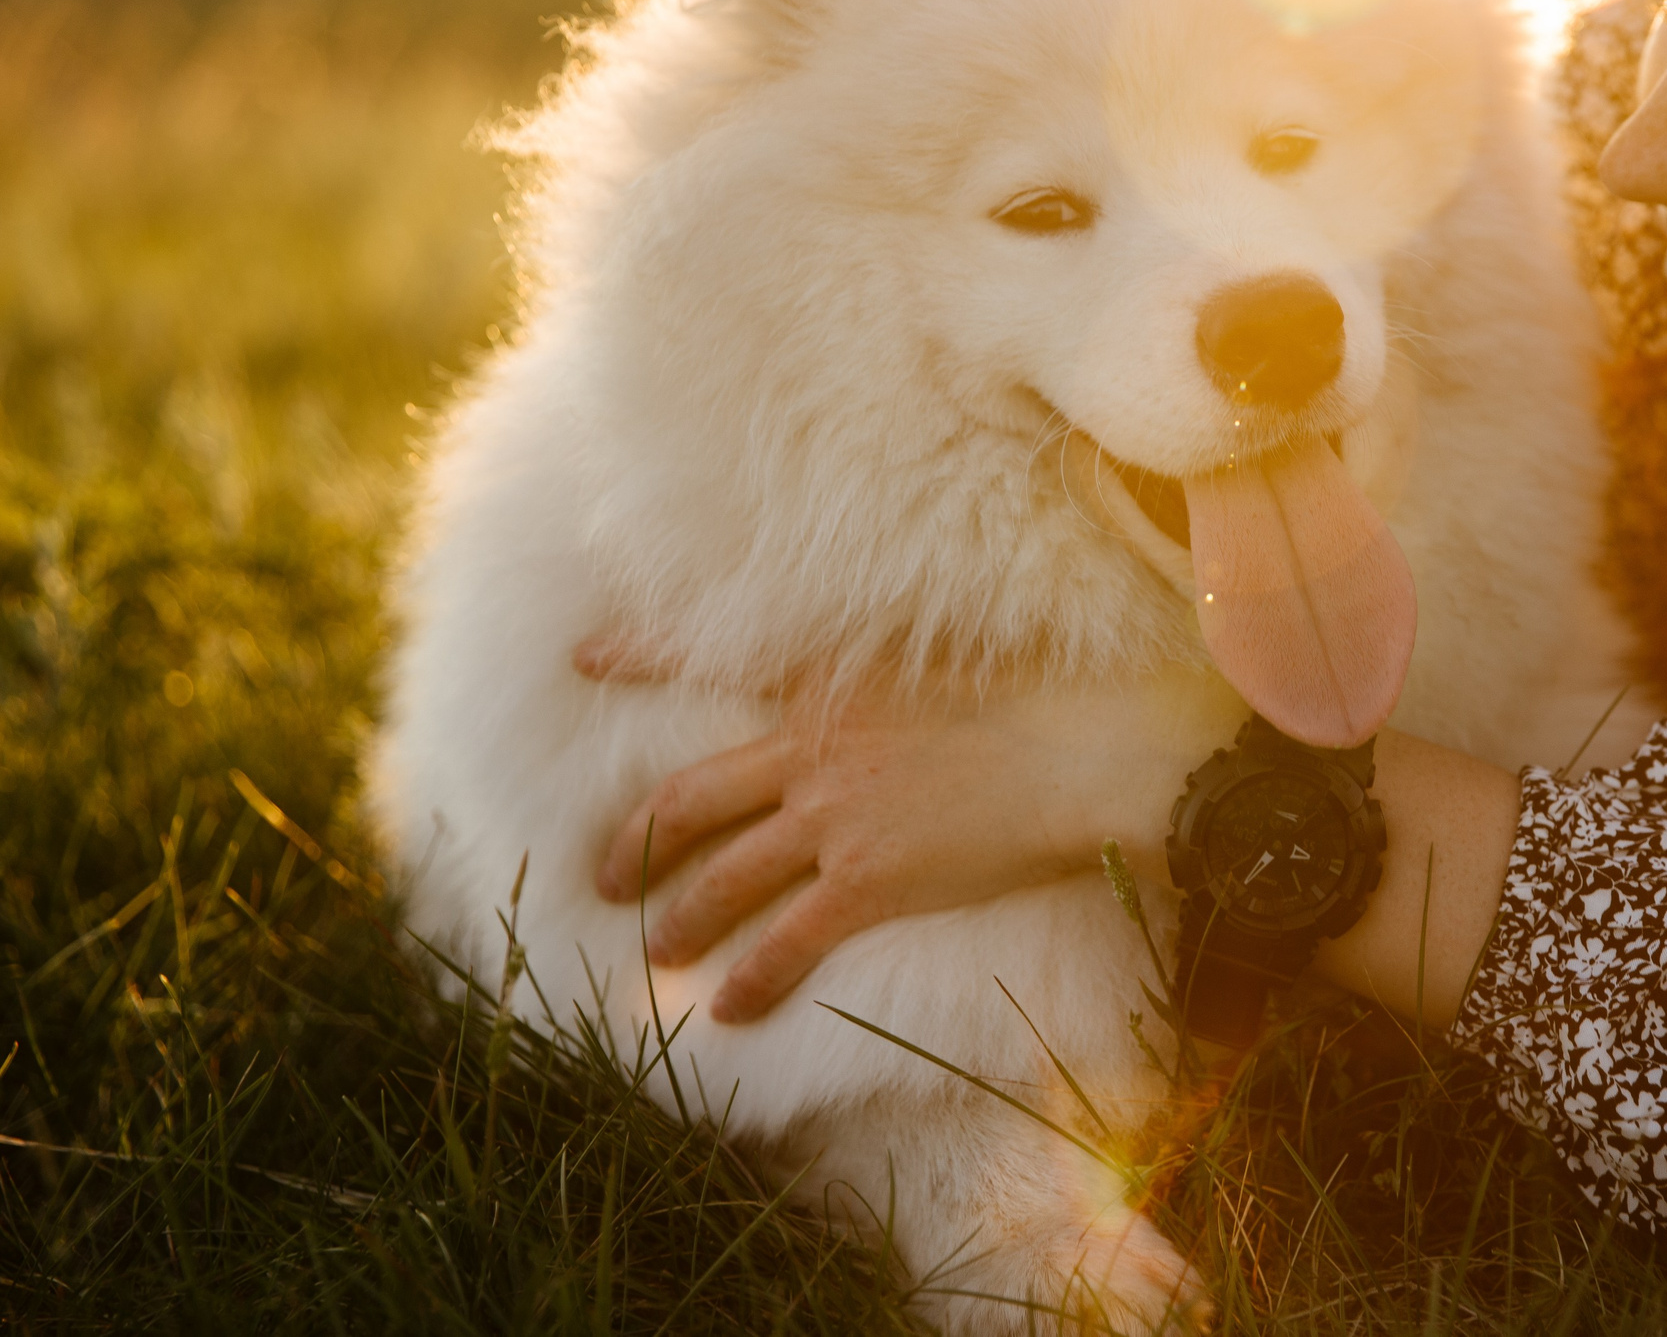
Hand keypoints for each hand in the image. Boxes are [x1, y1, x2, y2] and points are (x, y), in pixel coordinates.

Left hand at [583, 642, 1239, 1022]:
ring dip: (680, 921)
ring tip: (659, 951)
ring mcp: (835, 816)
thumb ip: (882, 682)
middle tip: (606, 879)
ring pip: (722, 877)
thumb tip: (862, 698)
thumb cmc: (1036, 704)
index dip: (640, 656)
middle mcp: (812, 750)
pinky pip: (786, 940)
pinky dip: (750, 979)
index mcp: (827, 686)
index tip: (584, 659)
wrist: (1083, 754)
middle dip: (638, 844)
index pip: (709, 659)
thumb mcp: (942, 665)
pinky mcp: (869, 879)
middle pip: (691, 800)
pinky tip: (728, 1010)